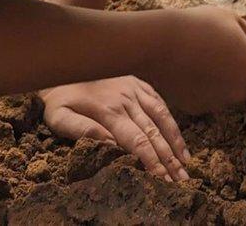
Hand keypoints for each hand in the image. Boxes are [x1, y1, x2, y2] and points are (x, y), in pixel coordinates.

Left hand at [40, 75, 190, 181]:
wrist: (65, 65)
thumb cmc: (59, 99)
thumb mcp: (59, 116)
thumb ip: (82, 130)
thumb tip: (110, 145)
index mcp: (108, 111)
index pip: (136, 141)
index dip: (151, 161)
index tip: (163, 179)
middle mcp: (126, 99)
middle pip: (153, 133)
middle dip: (169, 158)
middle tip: (182, 181)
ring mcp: (134, 89)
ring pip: (161, 117)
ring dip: (175, 141)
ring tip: (186, 163)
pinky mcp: (138, 83)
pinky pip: (159, 103)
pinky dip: (171, 121)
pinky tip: (178, 137)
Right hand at [149, 6, 245, 114]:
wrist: (159, 46)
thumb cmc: (197, 26)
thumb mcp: (230, 19)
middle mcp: (243, 90)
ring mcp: (222, 102)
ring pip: (240, 90)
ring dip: (239, 76)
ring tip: (223, 57)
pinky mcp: (202, 107)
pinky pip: (218, 95)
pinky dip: (217, 84)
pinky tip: (203, 68)